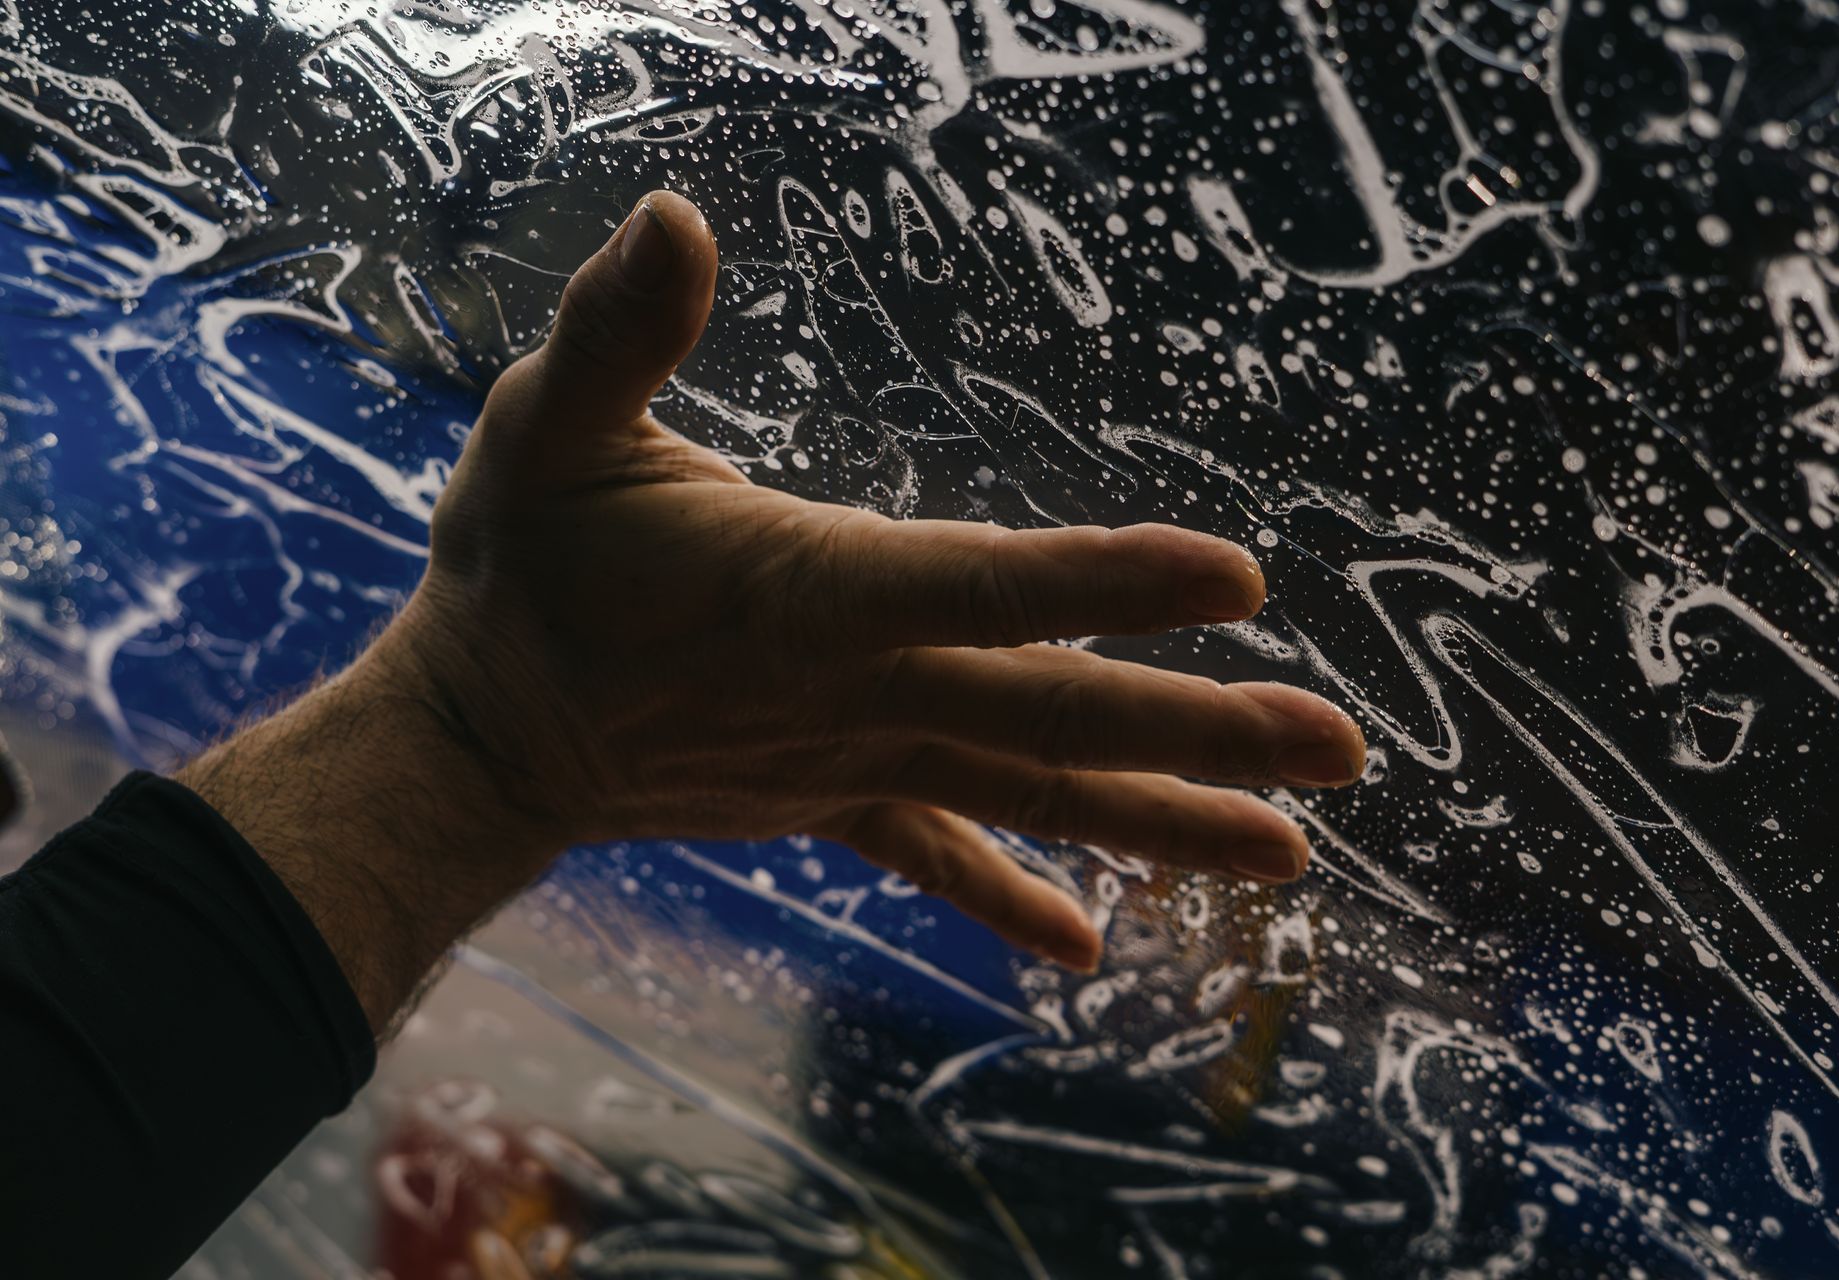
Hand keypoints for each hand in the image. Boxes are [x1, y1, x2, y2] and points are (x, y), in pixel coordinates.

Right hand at [381, 190, 1364, 973]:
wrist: (479, 745)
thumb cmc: (521, 570)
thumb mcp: (546, 427)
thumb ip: (616, 331)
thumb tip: (673, 213)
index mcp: (806, 594)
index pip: (980, 584)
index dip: (1106, 582)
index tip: (1237, 581)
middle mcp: (856, 696)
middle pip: (1052, 716)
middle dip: (1201, 735)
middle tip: (1342, 751)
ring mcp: (855, 764)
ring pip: (1032, 798)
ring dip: (1166, 823)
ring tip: (1293, 857)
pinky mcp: (834, 803)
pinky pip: (939, 858)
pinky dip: (1013, 897)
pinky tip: (1088, 945)